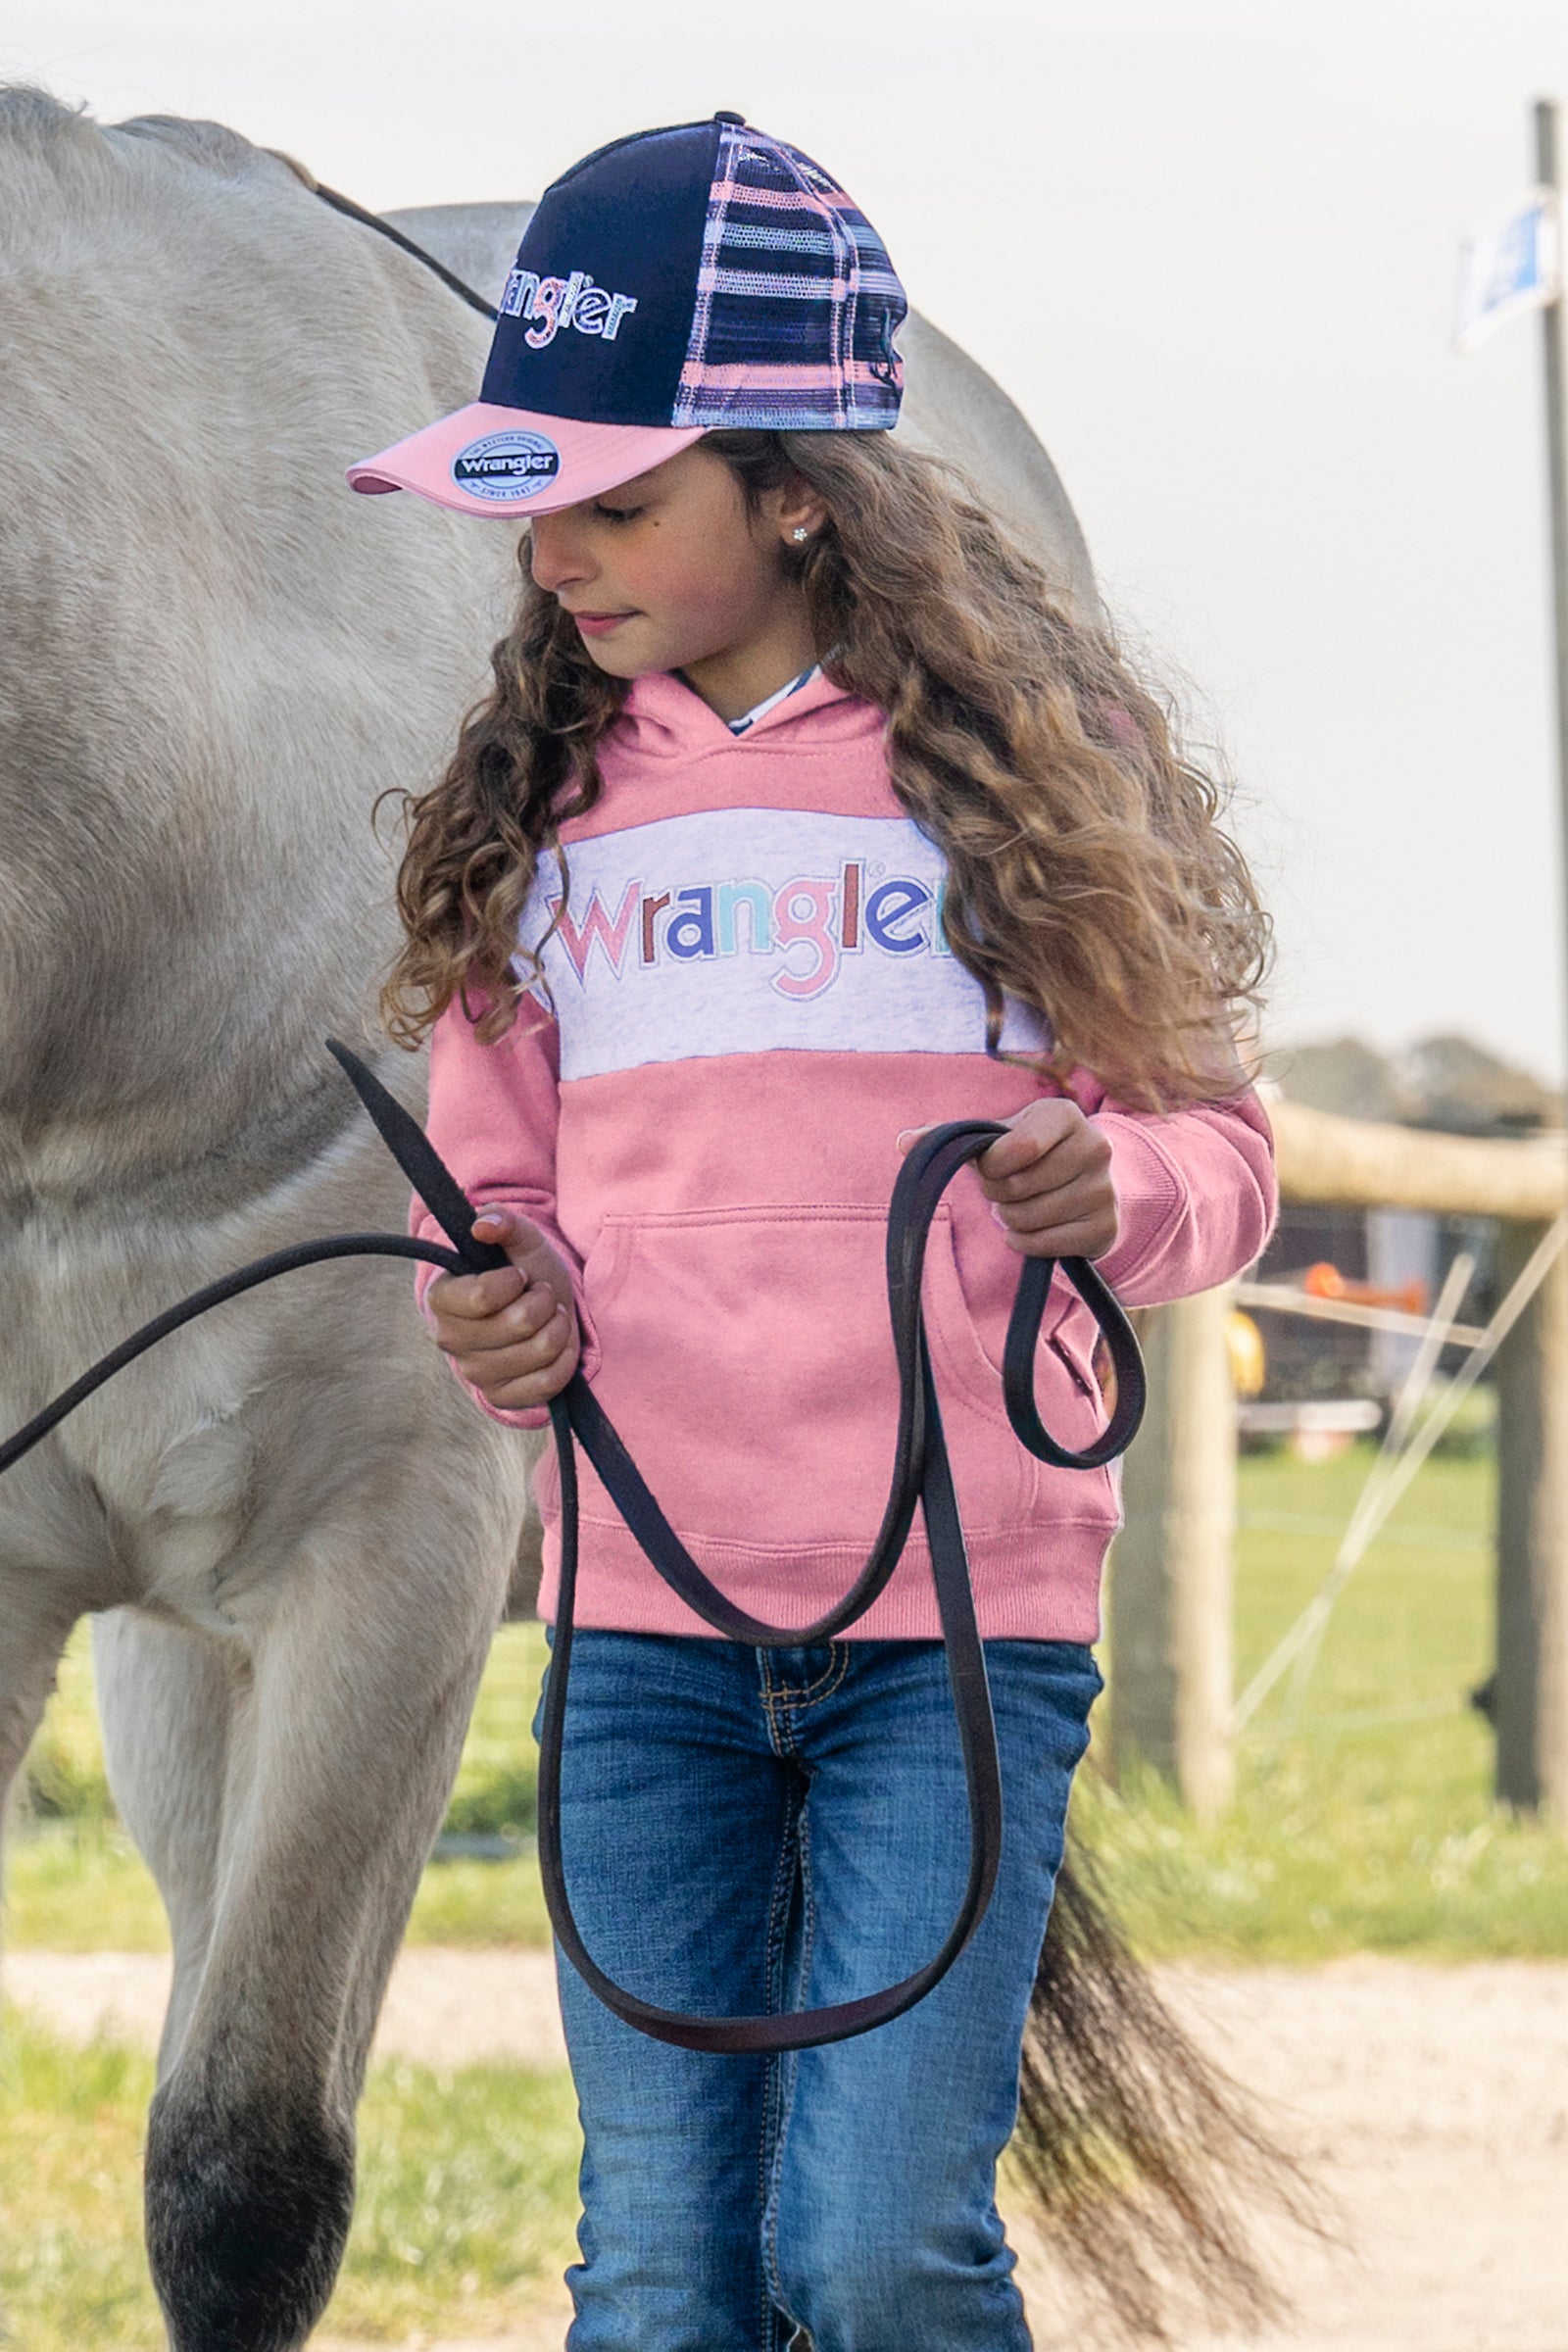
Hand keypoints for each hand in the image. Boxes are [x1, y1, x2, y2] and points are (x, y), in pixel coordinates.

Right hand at [425, 1205, 580, 1410]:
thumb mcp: (520, 1238)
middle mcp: (450, 1339)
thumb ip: (502, 1221)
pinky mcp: (502, 1397)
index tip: (519, 1275)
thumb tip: (482, 1224)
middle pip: (519, 1323)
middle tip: (541, 1295)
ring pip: (539, 1351)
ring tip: (550, 1317)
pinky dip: (564, 1359)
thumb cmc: (525, 1270)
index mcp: (443, 1298)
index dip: (514, 1282)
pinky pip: (547, 1383)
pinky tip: (557, 1345)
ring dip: (558, 1327)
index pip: (483, 1297)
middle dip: (544, 1301)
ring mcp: (476, 1373)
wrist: (542, 1307)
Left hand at [898, 1100, 1118, 1259]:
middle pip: (1017, 1187)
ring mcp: (1103, 1190)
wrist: (1087, 1184)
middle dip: (998, 1194)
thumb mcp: (999, 1137)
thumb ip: (953, 1137)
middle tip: (1006, 1188)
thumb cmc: (1032, 1155)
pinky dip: (1025, 1242)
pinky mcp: (1105, 1227)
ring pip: (1027, 1218)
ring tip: (1021, 1205)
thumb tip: (903, 1142)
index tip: (990, 1165)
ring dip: (1010, 1219)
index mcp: (1064, 1114)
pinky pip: (1043, 1245)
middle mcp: (1095, 1147)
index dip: (991, 1166)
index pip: (1019, 1148)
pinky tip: (1033, 1228)